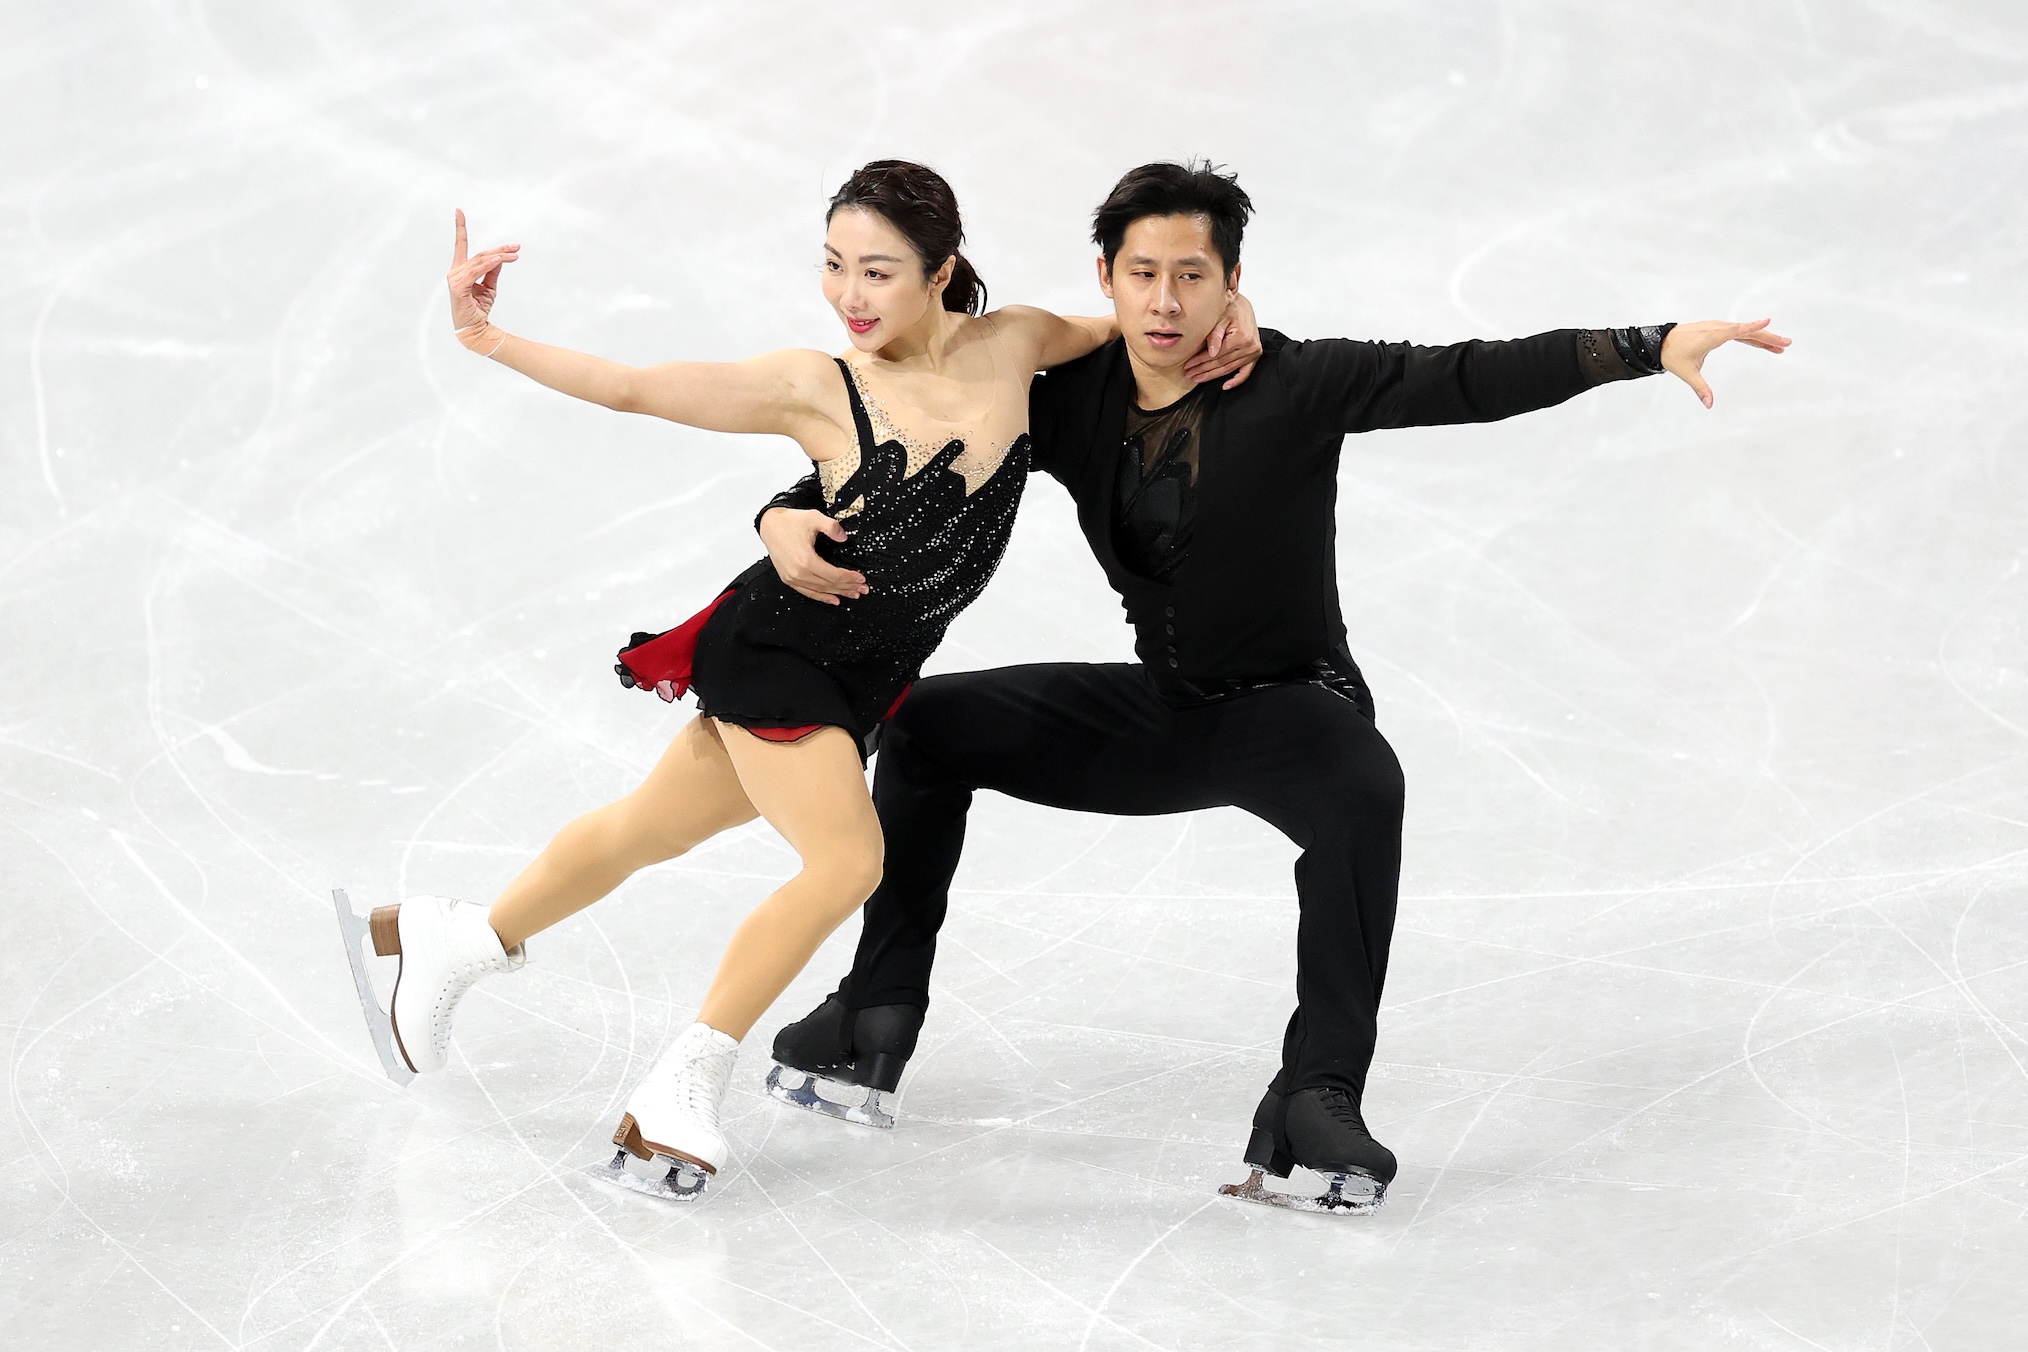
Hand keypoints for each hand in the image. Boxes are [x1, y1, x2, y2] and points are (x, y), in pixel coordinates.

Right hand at [448, 208, 519, 349]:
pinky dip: (488, 264)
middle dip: (499, 249)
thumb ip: (492, 270)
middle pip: (480, 254)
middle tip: (517, 247)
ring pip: (480, 261)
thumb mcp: (489, 286)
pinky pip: (475, 271)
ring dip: (499, 256)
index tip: (459, 210)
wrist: (476, 329)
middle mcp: (456, 271)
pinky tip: (500, 260)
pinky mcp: (458, 287)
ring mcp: (455, 279)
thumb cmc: (480, 308)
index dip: (460, 227)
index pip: (461, 245)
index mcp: (461, 269)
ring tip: (515, 254)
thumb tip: (500, 257)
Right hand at [759, 507, 868, 605]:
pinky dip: (822, 597)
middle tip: (863, 589)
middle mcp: (799, 572)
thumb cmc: (790, 521)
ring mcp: (792, 578)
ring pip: (820, 590)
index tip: (862, 578)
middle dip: (848, 587)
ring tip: (853, 594)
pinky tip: (834, 600)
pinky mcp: (788, 579)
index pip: (834, 575)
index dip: (850, 578)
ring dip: (838, 593)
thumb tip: (844, 537)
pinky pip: (808, 592)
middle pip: (829, 585)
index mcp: (807, 560)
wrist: (769, 525)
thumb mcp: (814, 517)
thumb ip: (832, 527)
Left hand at [1186, 290, 1262, 389]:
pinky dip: (1236, 380)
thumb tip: (1211, 352)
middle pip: (1222, 363)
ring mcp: (1253, 353)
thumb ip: (1215, 334)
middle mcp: (1249, 347)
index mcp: (1241, 338)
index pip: (1216, 355)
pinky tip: (1225, 386)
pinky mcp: (1254, 355)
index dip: (1200, 361)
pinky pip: (1245, 372)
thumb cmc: (1232, 308)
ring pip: (1229, 369)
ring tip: (1198, 378)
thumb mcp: (1221, 317)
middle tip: (1190, 374)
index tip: (1189, 365)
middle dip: (1204, 370)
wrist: (1244, 306)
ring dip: (1213, 375)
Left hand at [1661, 318, 1789, 407]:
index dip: (1752, 326)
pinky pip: (1739, 332)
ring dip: (1763, 338)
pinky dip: (1752, 336)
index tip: (1768, 321)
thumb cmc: (1673, 355)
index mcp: (1712, 336)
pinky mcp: (1717, 329)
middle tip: (1786, 344)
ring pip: (1745, 331)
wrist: (1660, 342)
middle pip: (1747, 331)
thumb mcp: (1687, 373)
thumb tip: (1709, 405)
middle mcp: (1717, 328)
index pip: (1737, 330)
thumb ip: (1700, 388)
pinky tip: (1764, 343)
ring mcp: (1718, 327)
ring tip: (1780, 347)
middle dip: (1768, 337)